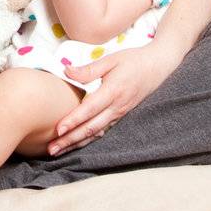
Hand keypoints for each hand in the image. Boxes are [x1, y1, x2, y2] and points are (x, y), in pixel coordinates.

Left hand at [49, 43, 178, 155]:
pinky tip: (76, 145)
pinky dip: (88, 139)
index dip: (73, 120)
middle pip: (91, 127)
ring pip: (96, 133)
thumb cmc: (133, 60)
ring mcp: (119, 113)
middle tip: (52, 149)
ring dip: (77, 143)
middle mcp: (117, 106)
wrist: (158, 66)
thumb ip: (88, 69)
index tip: (58, 129)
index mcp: (113, 91)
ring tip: (59, 151)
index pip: (89, 109)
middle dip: (70, 140)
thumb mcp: (111, 59)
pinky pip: (103, 131)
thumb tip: (66, 71)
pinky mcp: (121, 115)